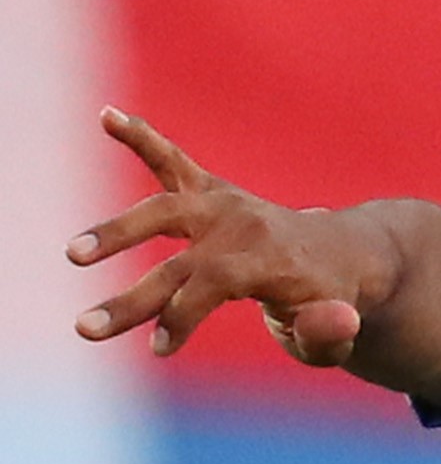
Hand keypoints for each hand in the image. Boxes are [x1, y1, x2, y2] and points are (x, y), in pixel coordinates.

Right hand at [68, 110, 375, 362]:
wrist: (344, 254)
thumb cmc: (330, 301)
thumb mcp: (338, 327)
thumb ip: (332, 331)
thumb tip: (340, 321)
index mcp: (271, 261)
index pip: (214, 285)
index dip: (184, 316)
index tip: (159, 348)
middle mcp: (243, 228)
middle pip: (180, 264)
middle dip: (134, 297)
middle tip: (84, 329)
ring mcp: (223, 206)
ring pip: (162, 210)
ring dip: (116, 230)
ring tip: (73, 254)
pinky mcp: (207, 191)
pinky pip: (169, 160)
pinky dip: (139, 137)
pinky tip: (106, 115)